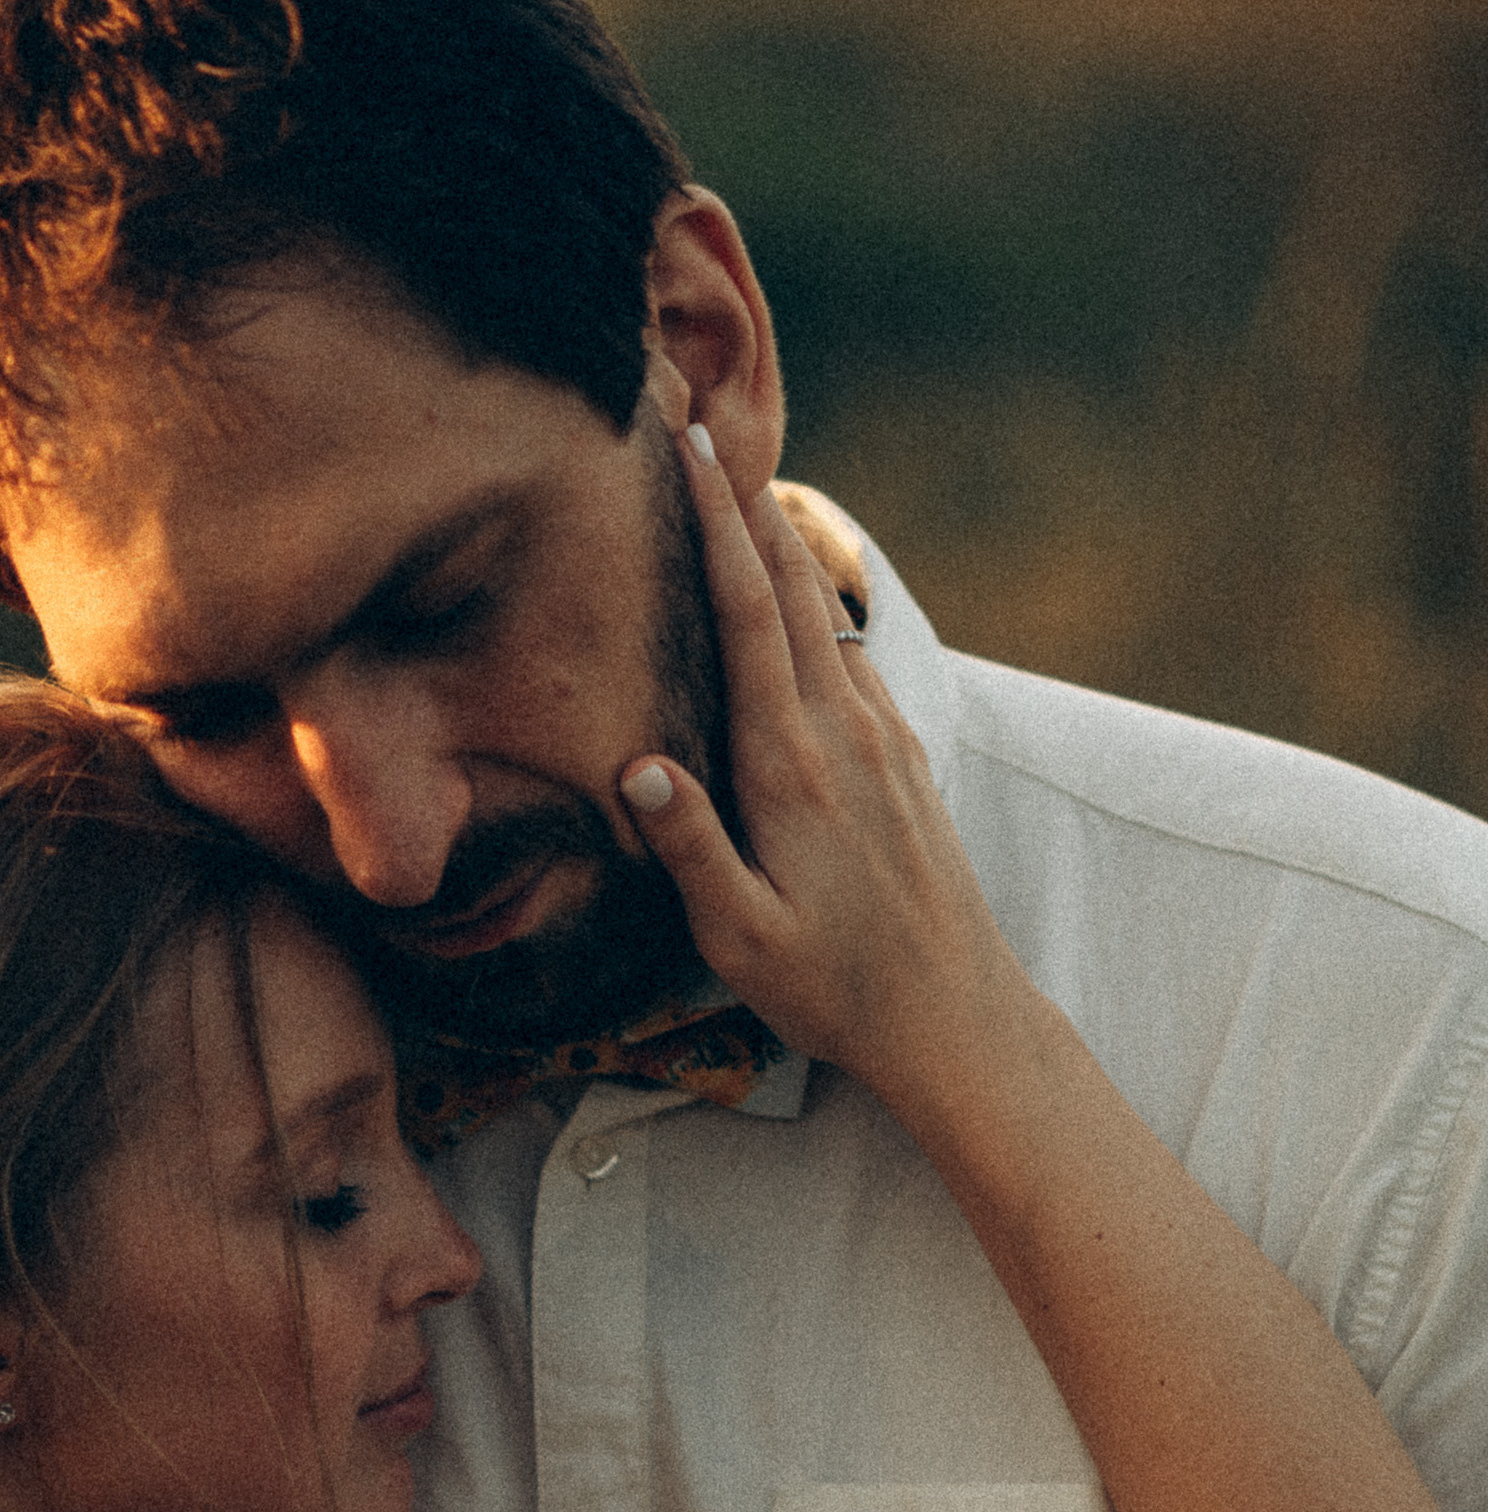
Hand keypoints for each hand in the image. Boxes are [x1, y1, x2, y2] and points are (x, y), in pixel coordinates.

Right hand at [619, 431, 1033, 1111]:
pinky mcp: (900, 757)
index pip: (749, 619)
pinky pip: (845, 658)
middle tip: (706, 416)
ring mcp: (881, 738)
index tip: (693, 446)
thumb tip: (639, 764)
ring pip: (820, 615)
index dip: (717, 527)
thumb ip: (693, 849)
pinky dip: (808, 605)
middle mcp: (843, 733)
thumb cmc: (833, 989)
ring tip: (735, 482)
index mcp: (792, 768)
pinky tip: (790, 594)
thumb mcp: (742, 939)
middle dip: (744, 499)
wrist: (952, 1016)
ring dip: (776, 543)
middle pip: (789, 588)